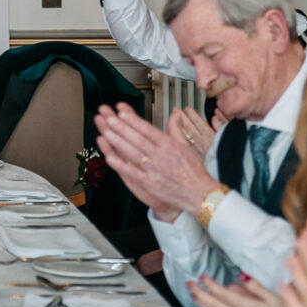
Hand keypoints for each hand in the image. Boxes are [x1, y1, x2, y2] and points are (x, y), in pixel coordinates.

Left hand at [94, 103, 217, 220]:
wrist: (200, 194)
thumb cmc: (193, 171)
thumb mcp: (186, 146)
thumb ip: (176, 129)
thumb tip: (174, 114)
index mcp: (169, 146)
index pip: (148, 129)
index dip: (134, 120)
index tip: (122, 111)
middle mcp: (160, 156)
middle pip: (138, 139)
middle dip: (122, 127)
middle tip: (109, 117)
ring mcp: (154, 170)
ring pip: (133, 153)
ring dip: (118, 142)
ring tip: (107, 132)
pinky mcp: (150, 183)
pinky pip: (132, 172)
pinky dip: (121, 165)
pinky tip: (110, 157)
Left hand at [191, 274, 306, 306]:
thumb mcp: (276, 299)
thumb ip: (256, 287)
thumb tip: (241, 277)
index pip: (223, 294)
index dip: (210, 284)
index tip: (202, 276)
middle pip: (214, 305)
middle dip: (199, 293)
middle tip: (190, 284)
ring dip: (202, 306)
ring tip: (194, 296)